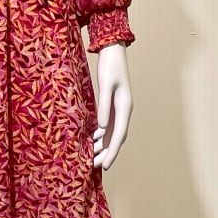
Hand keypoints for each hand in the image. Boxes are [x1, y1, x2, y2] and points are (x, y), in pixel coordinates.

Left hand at [92, 41, 132, 169]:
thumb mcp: (105, 85)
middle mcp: (123, 110)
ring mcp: (118, 108)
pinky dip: (101, 136)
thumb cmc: (109, 66)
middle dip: (107, 153)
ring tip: (92, 159)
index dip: (112, 152)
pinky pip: (108, 125)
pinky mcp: (112, 104)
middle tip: (95, 167)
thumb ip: (103, 106)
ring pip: (112, 133)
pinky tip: (92, 142)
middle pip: (116, 137)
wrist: (113, 50)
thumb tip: (101, 129)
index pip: (119, 134)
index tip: (106, 166)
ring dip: (104, 146)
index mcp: (125, 106)